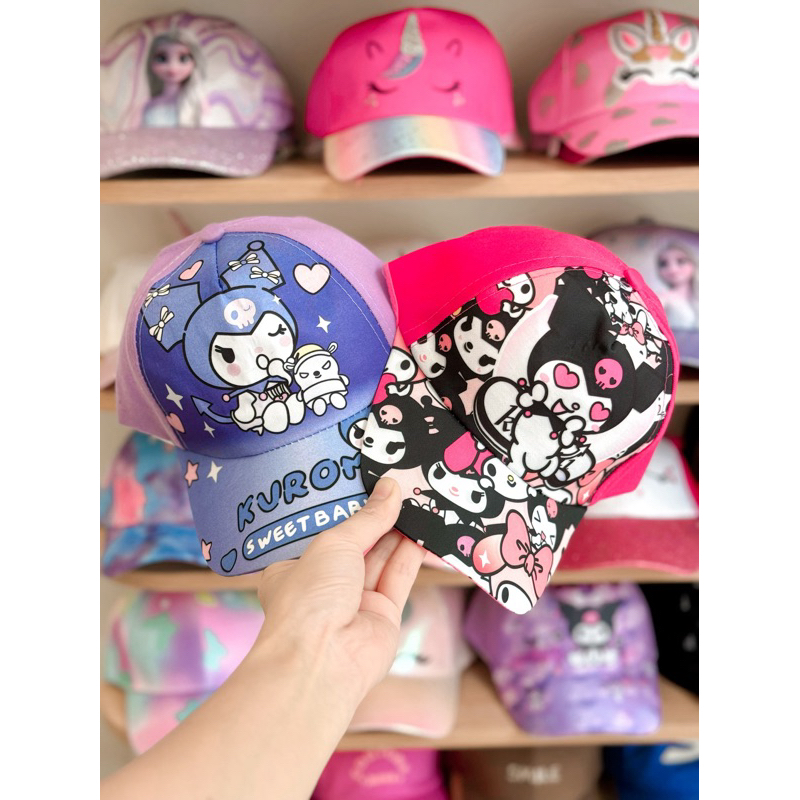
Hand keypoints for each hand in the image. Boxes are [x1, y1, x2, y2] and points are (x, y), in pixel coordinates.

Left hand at [255, 477, 424, 711]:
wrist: (323, 660)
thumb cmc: (309, 597)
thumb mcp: (335, 543)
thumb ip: (368, 518)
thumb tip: (390, 488)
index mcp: (295, 568)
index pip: (322, 532)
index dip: (345, 508)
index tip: (366, 482)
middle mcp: (324, 585)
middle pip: (357, 543)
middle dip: (379, 516)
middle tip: (403, 484)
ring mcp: (354, 601)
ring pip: (381, 558)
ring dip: (400, 531)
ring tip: (420, 498)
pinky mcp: (383, 615)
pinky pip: (399, 577)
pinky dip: (412, 553)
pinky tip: (425, 528)